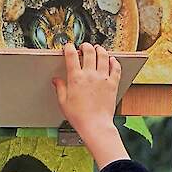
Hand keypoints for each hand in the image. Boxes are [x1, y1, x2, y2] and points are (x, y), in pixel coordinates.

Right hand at [52, 43, 128, 167]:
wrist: (95, 125)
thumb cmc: (79, 117)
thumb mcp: (63, 102)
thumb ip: (60, 88)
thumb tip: (56, 80)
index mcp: (76, 78)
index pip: (71, 55)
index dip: (69, 48)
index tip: (68, 47)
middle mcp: (90, 75)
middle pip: (89, 51)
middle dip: (85, 46)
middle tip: (84, 46)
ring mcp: (103, 78)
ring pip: (103, 56)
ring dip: (100, 50)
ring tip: (98, 49)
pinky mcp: (113, 83)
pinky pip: (115, 67)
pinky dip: (114, 61)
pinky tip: (111, 60)